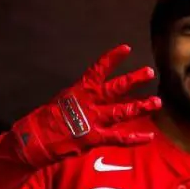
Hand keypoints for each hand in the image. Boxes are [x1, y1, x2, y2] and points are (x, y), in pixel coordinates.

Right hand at [6, 45, 160, 167]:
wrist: (32, 140)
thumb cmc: (43, 122)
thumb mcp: (60, 103)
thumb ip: (78, 100)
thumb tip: (87, 97)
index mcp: (78, 90)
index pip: (97, 70)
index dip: (112, 58)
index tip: (126, 48)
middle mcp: (88, 102)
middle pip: (115, 88)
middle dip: (133, 79)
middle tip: (149, 72)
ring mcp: (93, 119)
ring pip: (122, 111)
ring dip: (141, 106)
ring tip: (157, 102)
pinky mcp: (94, 137)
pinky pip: (119, 137)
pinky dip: (135, 138)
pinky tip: (149, 137)